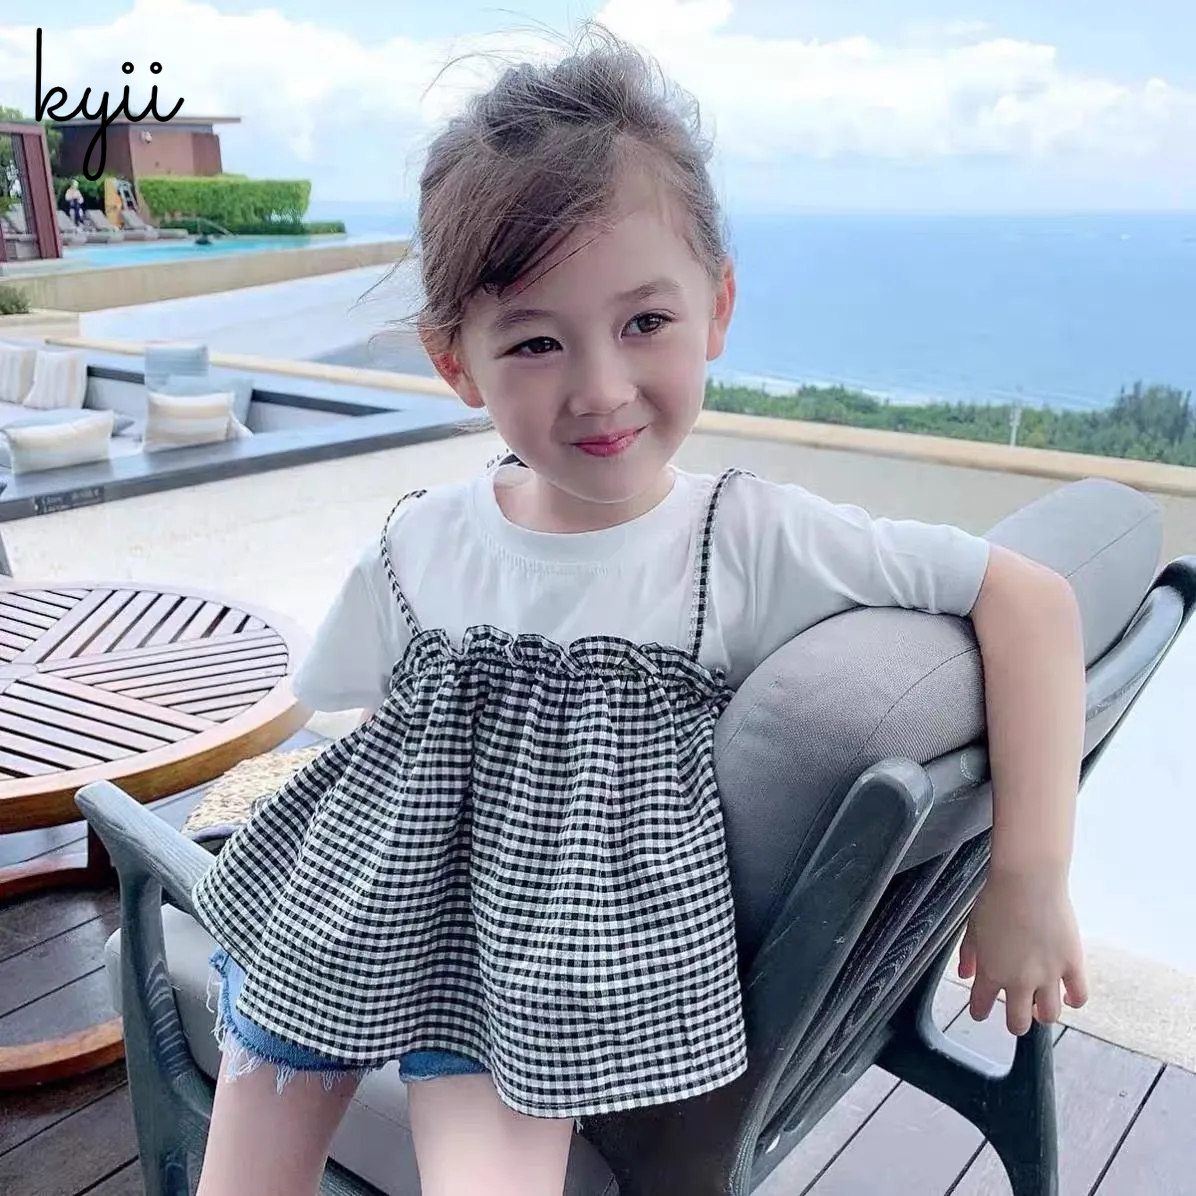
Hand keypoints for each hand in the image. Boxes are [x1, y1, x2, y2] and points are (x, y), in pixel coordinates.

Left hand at [957, 866, 1088, 1034]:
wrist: (1027, 881)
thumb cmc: (997, 899)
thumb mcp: (973, 926)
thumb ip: (969, 954)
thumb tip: (965, 974)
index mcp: (990, 972)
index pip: (981, 1005)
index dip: (979, 1011)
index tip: (980, 1012)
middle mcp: (1018, 980)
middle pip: (1018, 1022)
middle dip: (1015, 1023)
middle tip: (1016, 1017)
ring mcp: (1048, 975)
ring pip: (1049, 1015)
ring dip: (1043, 1015)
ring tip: (1041, 1009)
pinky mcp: (1072, 964)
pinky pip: (1078, 995)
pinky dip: (1073, 1000)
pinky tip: (1068, 997)